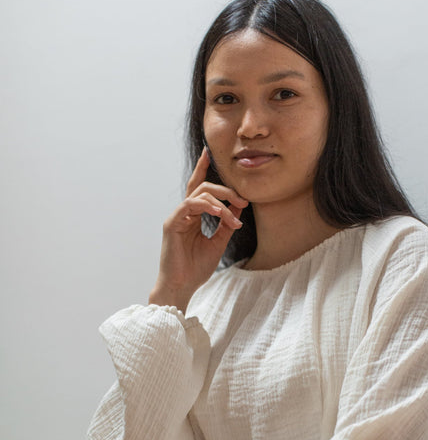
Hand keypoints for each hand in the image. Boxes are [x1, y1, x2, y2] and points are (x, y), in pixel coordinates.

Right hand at [149, 148, 247, 311]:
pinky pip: (190, 205)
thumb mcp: (218, 243)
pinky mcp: (171, 224)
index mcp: (192, 216)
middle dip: (225, 190)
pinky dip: (207, 206)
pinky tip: (220, 213)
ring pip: (199, 195)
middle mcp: (183, 213)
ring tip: (235, 211)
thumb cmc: (196, 269)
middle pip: (202, 188)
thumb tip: (239, 208)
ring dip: (221, 201)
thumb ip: (226, 224)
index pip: (198, 188)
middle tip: (243, 200)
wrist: (182, 286)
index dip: (203, 169)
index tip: (211, 153)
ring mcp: (176, 217)